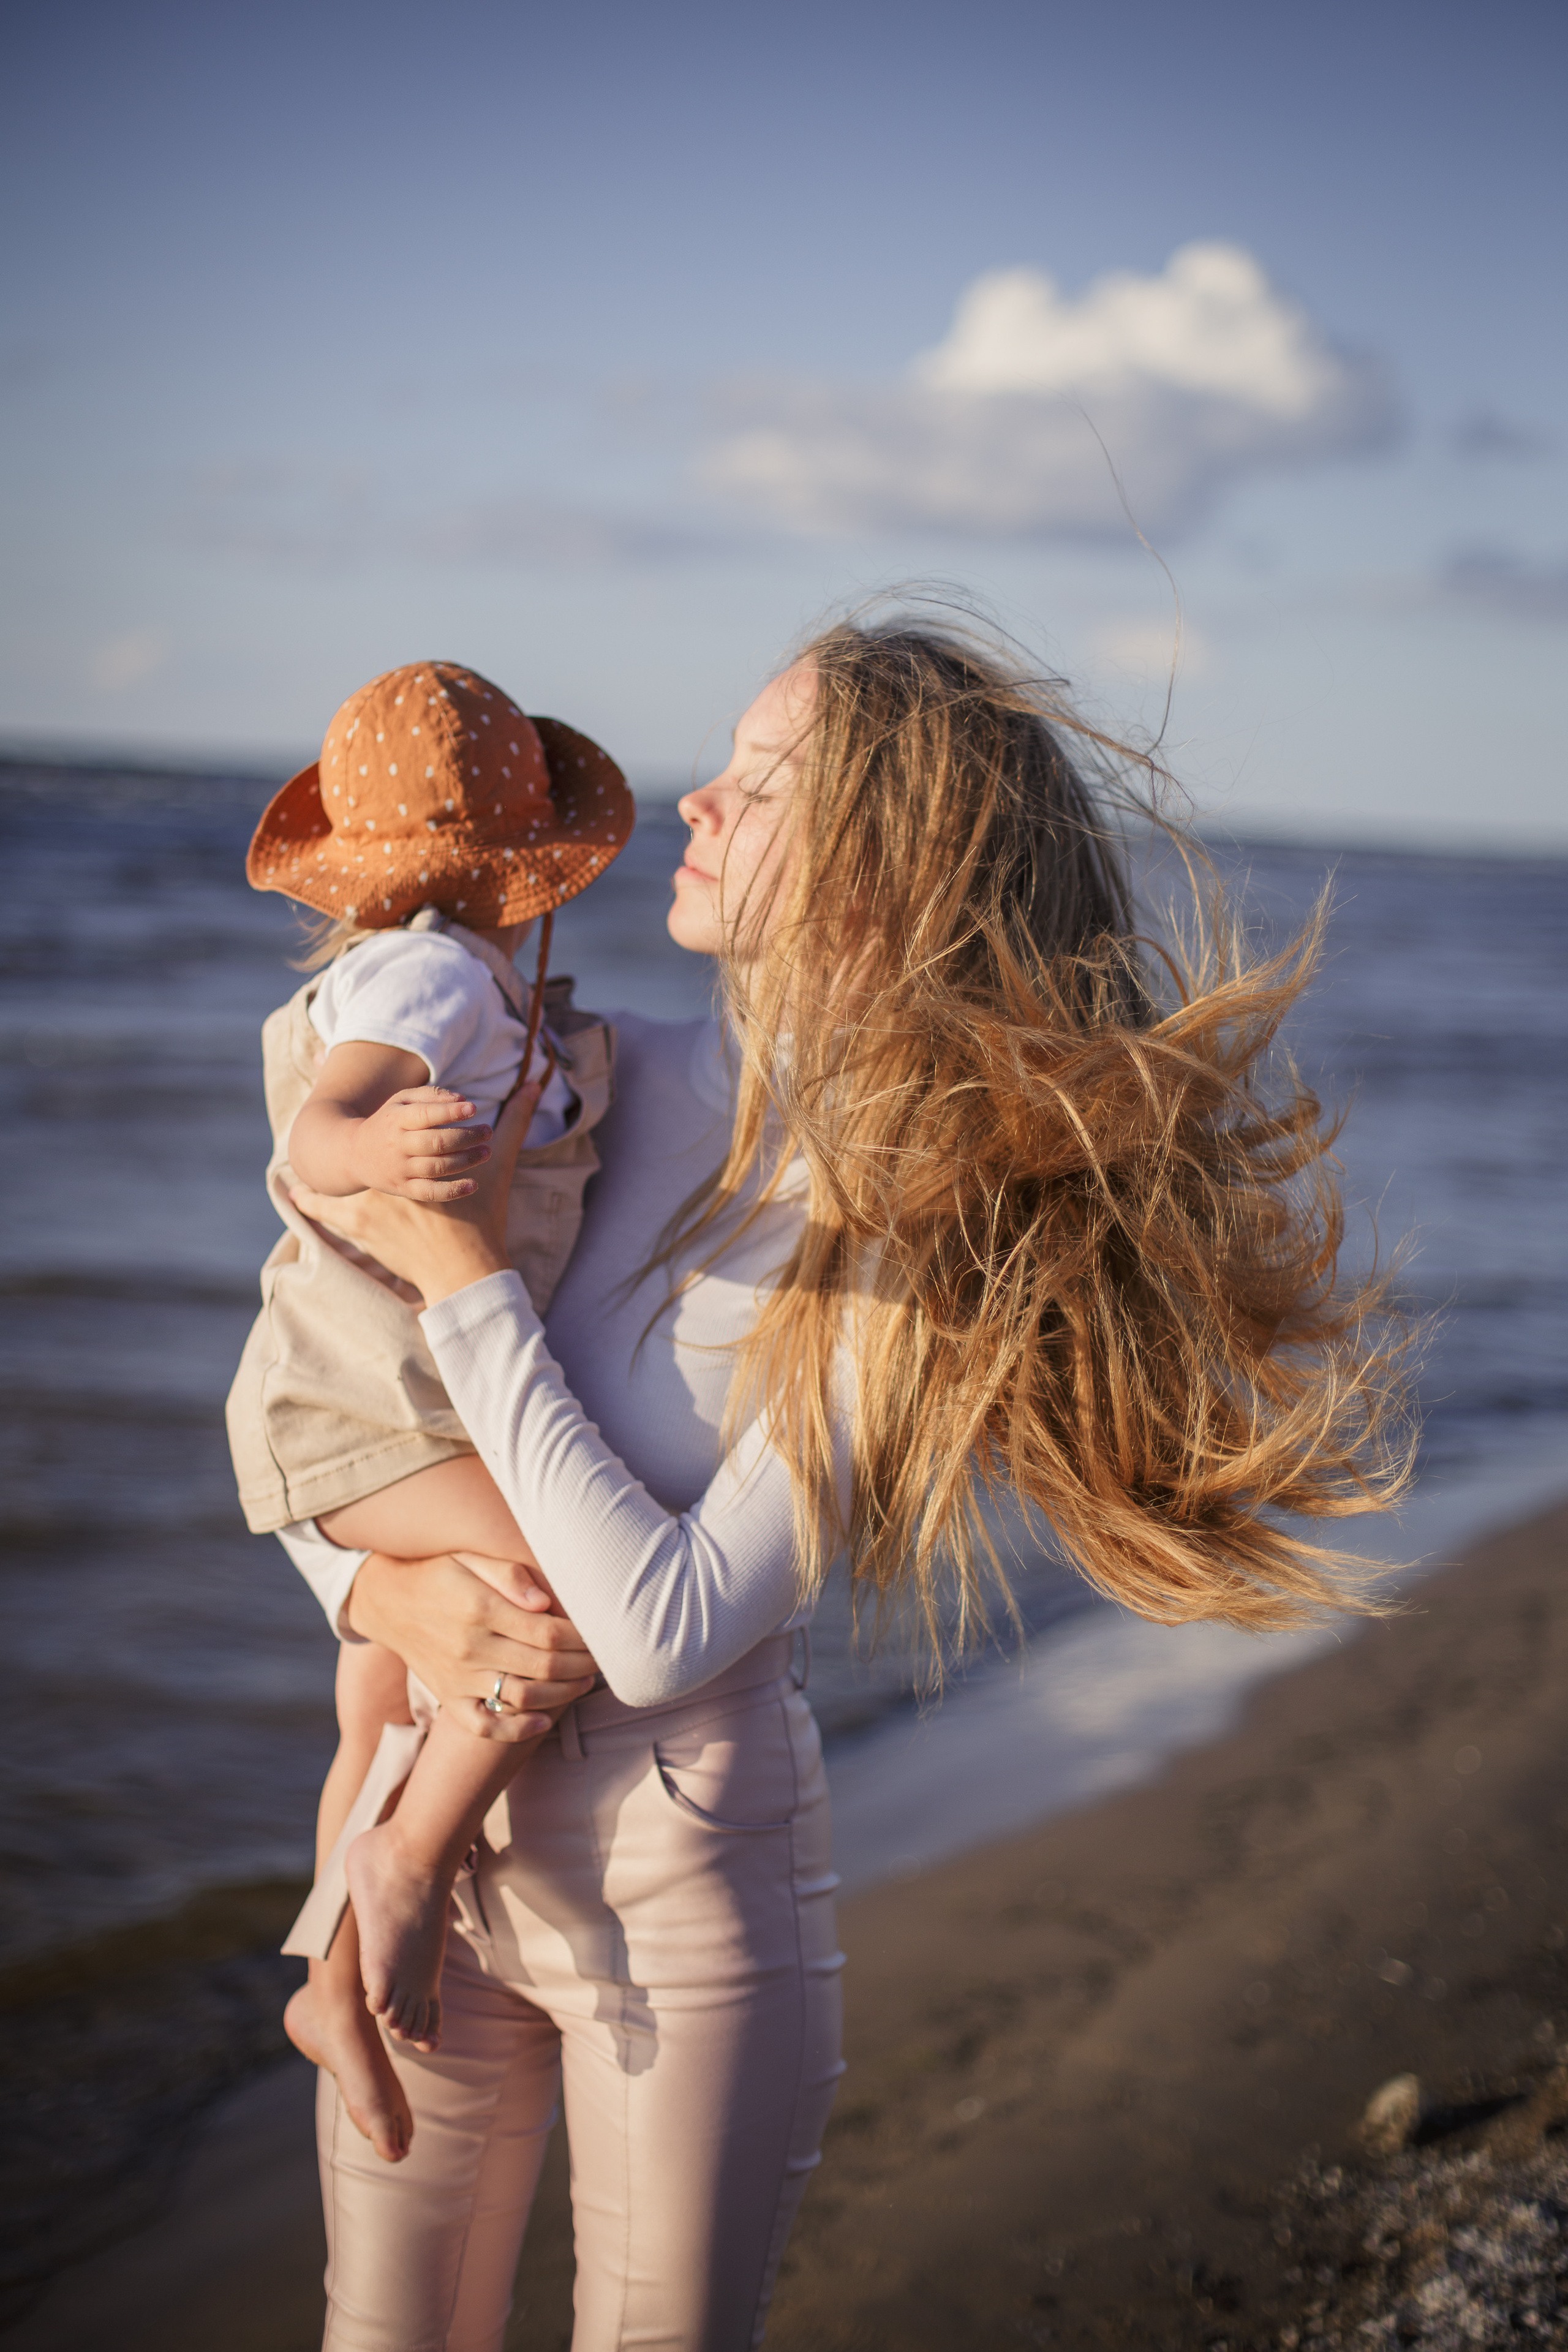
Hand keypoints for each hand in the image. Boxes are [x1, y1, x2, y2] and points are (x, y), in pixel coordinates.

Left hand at [292, 1079, 541, 1305]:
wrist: (466, 1269)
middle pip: (356, 1150)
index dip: (376, 1106)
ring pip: (335, 1180)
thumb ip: (517, 1123)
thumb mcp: (499, 1166)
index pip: (391, 1124)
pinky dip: (311, 1202)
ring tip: (295, 1158)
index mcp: (413, 1156)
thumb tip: (536, 1085)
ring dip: (316, 1169)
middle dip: (332, 1135)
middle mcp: (384, 1174)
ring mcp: (367, 1203)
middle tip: (307, 1113)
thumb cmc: (482, 1217)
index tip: (350, 1082)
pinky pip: (327, 1213)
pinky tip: (294, 1192)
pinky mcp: (360, 1230)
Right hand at [346, 1086, 492, 1202]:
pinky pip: (430, 1192)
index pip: (425, 1115)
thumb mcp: (401, 1100)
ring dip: (466, 1160)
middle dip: (467, 1137)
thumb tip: (462, 1099)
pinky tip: (473, 1185)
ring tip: (486, 1152)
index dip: (450, 1112)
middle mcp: (398, 1145)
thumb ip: (431, 1096)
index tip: (473, 1108)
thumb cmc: (387, 1121)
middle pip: (437, 1142)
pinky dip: (453, 1191)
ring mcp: (400, 1169)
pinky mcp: (403, 1188)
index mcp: (397, 1119)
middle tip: (488, 1132)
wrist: (352, 1154)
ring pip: (437, 1166)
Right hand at [346, 1550, 596, 1740]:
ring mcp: (457, 1676)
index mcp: (481, 1608)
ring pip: (521, 1698)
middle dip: (582, 1665)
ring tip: (583, 1682)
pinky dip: (516, 1730)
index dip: (582, 1638)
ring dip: (561, 1695)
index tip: (601, 1633)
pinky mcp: (447, 1696)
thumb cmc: (441, 1573)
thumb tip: (545, 1602)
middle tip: (603, 1659)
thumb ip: (510, 1575)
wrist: (388, 1600)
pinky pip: (483, 1725)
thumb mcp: (471, 1557)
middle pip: (542, 1666)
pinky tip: (543, 1721)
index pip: (547, 1632)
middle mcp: (470, 1646)